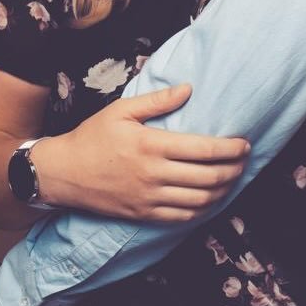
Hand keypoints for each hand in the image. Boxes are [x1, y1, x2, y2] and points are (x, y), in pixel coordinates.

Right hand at [31, 84, 250, 221]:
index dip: (231, 148)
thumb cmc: (92, 138)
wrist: (61, 173)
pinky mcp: (143, 215)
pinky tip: (212, 199)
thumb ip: (158, 100)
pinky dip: (203, 209)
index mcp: (152, 146)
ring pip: (200, 200)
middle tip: (245, 161)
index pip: (205, 149)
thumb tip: (189, 88)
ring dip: (224, 190)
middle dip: (234, 169)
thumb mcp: (122, 110)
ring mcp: (149, 198)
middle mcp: (154, 175)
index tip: (244, 144)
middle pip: (209, 177)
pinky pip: (182, 217)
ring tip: (233, 178)